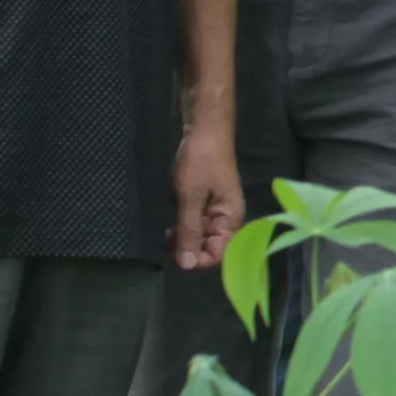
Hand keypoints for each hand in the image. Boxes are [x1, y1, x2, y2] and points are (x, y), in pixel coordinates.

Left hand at [170, 119, 243, 271]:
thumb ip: (189, 231)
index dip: (198, 259)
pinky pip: (194, 225)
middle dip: (188, 249)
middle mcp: (225, 219)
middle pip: (209, 248)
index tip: (175, 255)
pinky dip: (181, 228)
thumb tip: (187, 265)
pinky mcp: (202, 204)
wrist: (204, 130)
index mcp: (230, 219)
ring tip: (164, 234)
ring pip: (199, 238)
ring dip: (182, 239)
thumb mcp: (190, 197)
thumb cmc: (201, 161)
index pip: (219, 254)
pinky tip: (168, 226)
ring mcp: (214, 212)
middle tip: (166, 243)